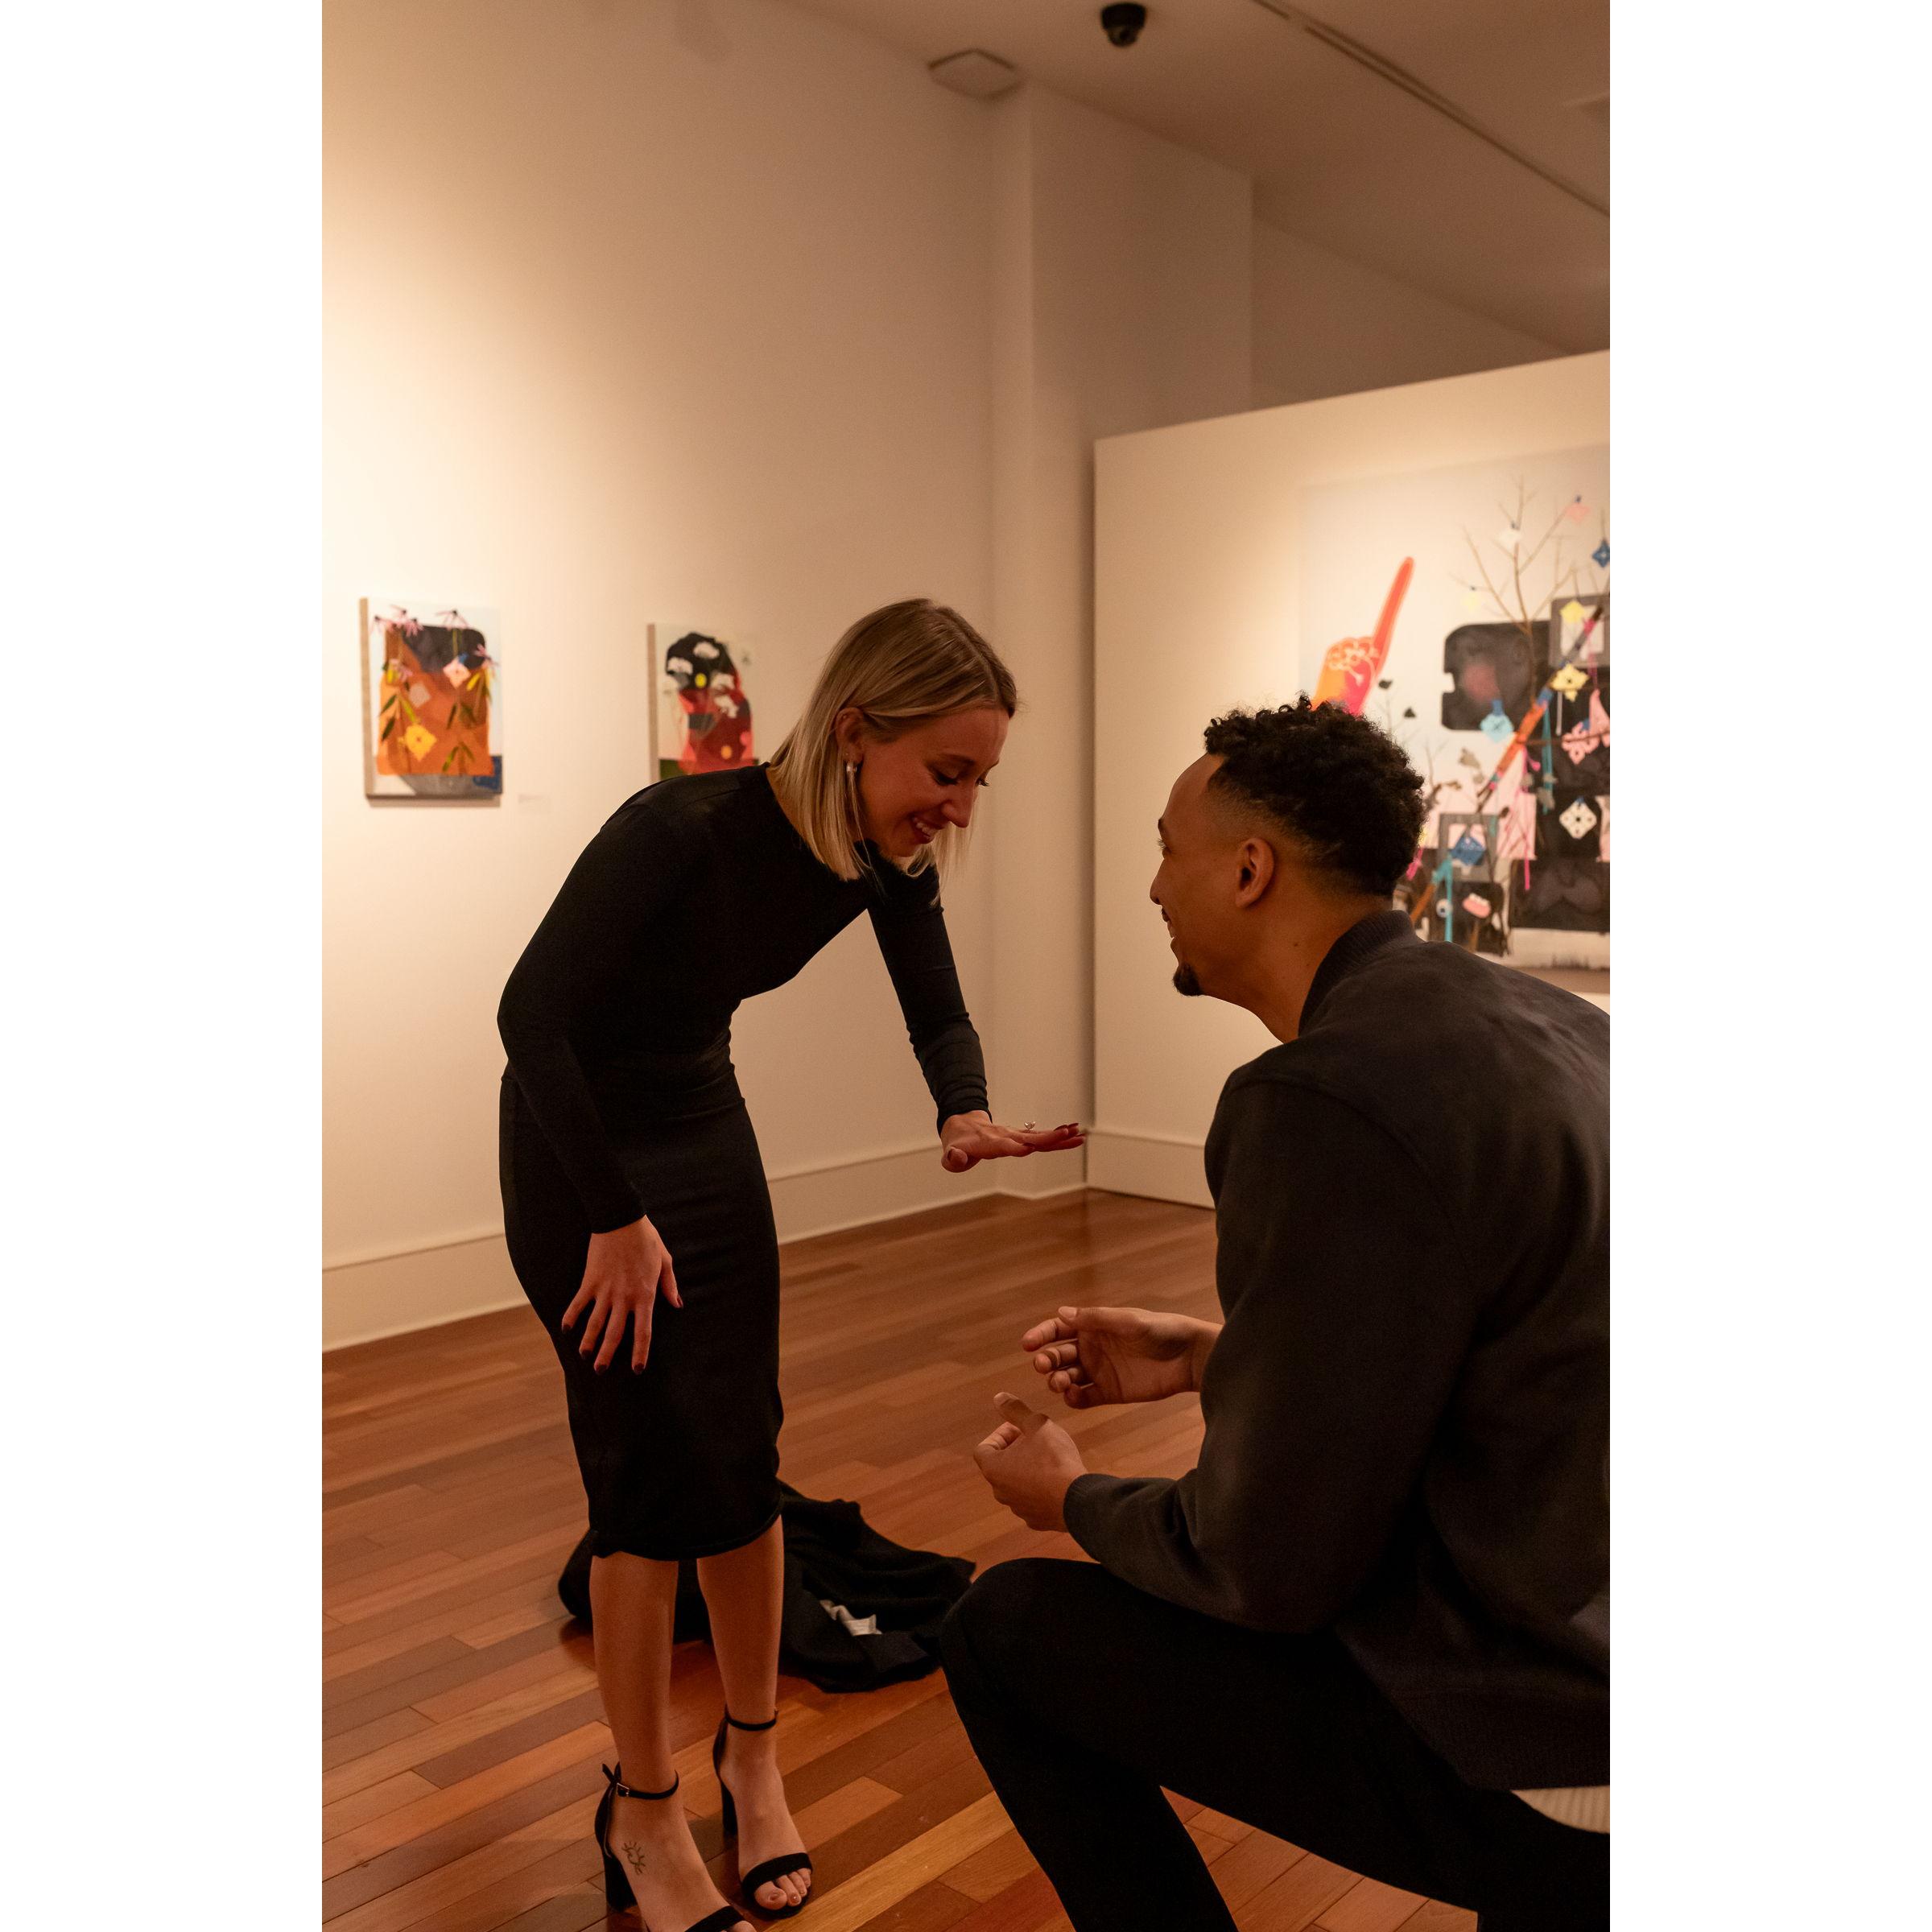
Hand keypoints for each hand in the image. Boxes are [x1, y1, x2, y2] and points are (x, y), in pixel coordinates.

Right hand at [560, 1216, 681, 1373]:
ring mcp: (605, 1290)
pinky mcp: (590, 1280)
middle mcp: (624, 1297)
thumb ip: (669, 1285)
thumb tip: (676, 1304)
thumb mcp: (665, 1261)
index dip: (640, 1352)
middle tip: (601, 1371)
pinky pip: (578, 1303)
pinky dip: (571, 1317)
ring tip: (584, 1356)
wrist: (621, 1219)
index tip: (637, 1369)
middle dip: (608, 1355)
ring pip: (595, 1323)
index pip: (643, 1331)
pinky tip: (566, 1330)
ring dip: (589, 1341)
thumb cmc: (646, 1239)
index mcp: (645, 1295)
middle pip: (615, 1333)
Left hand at [941, 1110, 1084, 1172]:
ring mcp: (1015, 1136)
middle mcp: (1006, 1137)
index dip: (1016, 1148)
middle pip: (1030, 1139)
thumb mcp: (949, 1156)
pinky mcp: (1021, 1137)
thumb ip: (953, 1160)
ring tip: (1079, 1134)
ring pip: (1039, 1137)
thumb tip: (958, 1159)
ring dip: (1059, 1136)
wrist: (963, 1125)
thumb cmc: (957, 1145)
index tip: (1031, 1148)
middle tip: (1069, 1135)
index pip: (1005, 1147)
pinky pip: (1041, 1137)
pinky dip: (1057, 1136)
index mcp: (989, 1144)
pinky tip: (1075, 1133)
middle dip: (1048, 1139)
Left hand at [972, 1393, 1086, 1530]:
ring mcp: (1017, 1508)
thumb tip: (998, 1398)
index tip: (1019, 1428)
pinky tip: (1057, 1479)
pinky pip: (1032, 1499)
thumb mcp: (1036, 1425)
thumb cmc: (1054, 1459)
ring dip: (1027, 1469)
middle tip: (1036, 1439)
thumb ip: (1015, 1411)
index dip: (1000, 1434)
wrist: (1078, 1500)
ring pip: (1016, 1483)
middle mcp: (1000, 1491)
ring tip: (1048, 1458)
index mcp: (994, 1469)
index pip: (983, 1448)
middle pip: (1000, 1465)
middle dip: (1015, 1449)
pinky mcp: (1035, 1520)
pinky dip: (1039, 1488)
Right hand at [1021, 1304, 1217, 1409]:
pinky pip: (1084, 1398)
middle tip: (1043, 1366)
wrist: (1188, 1358)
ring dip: (1057, 1379)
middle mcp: (1091, 1348)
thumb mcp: (1128, 1321)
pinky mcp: (1109, 1393)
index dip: (1040, 1334)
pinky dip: (1073, 1398)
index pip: (1058, 1329)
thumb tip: (1061, 1313)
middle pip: (1058, 1355)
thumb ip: (1096, 1319)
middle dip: (1046, 1360)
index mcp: (1093, 1327)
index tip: (1028, 1344)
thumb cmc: (1160, 1330)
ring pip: (1067, 1377)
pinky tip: (1072, 1396)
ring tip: (1060, 1383)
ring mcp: (1099, 1372)